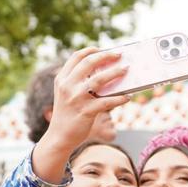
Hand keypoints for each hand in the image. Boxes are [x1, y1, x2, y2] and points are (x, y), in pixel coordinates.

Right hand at [33, 48, 132, 182]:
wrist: (59, 136)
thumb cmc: (68, 113)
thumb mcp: (66, 94)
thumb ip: (77, 81)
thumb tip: (104, 70)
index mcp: (62, 79)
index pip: (76, 57)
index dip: (91, 50)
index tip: (102, 49)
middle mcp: (68, 86)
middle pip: (89, 63)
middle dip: (106, 56)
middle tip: (119, 55)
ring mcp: (77, 99)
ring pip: (99, 79)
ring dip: (115, 72)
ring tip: (126, 70)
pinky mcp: (86, 112)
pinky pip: (107, 102)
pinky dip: (120, 98)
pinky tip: (128, 97)